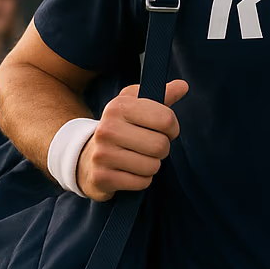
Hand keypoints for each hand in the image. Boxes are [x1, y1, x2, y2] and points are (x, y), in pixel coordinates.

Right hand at [77, 80, 187, 200]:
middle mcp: (107, 129)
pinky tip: (129, 172)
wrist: (86, 156)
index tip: (164, 129)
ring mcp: (102, 154)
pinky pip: (141, 182)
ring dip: (152, 165)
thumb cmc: (120, 128)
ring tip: (139, 159)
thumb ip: (161, 95)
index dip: (172, 127)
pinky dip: (141, 180)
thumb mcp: (135, 105)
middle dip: (162, 149)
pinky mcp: (102, 178)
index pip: (166, 119)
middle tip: (150, 147)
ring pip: (152, 166)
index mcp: (118, 107)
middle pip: (161, 145)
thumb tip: (183, 85)